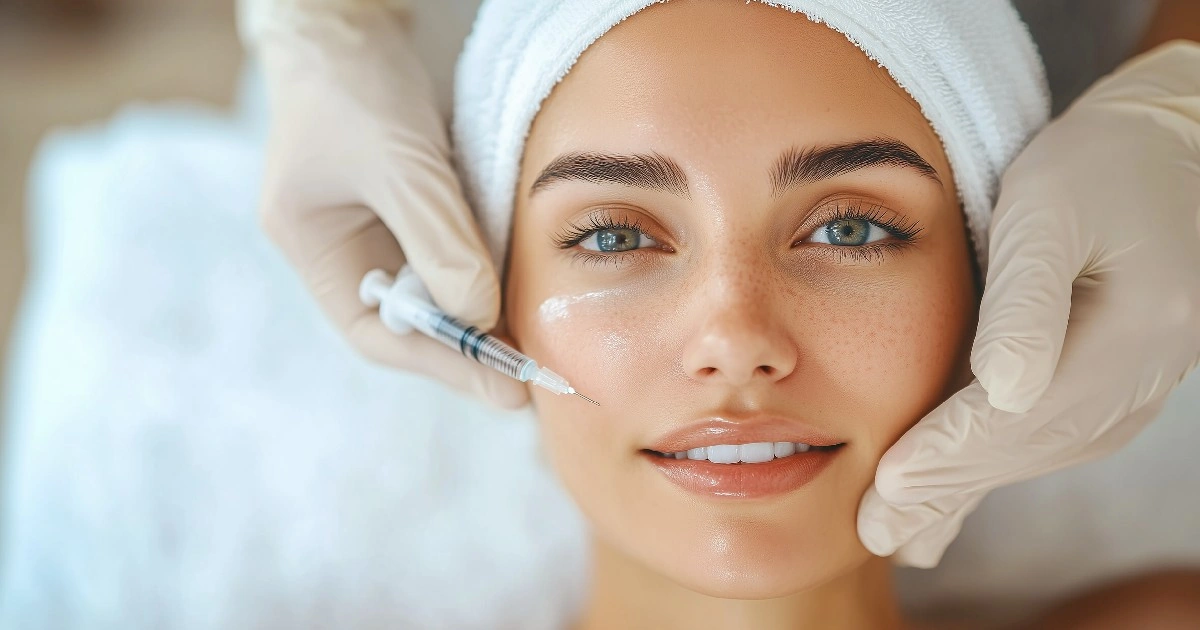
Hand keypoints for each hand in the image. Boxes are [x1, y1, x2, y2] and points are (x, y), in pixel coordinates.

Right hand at [254, 1, 527, 407]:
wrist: (352, 20)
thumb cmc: (356, 85)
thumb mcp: (399, 165)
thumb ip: (440, 242)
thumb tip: (483, 318)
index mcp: (316, 249)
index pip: (378, 333)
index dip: (443, 365)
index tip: (504, 386)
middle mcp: (346, 249)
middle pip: (410, 323)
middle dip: (470, 350)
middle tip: (532, 378)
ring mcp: (380, 227)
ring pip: (436, 291)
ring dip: (484, 316)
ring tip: (535, 347)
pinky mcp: (414, 205)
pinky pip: (453, 253)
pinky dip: (486, 272)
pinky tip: (523, 290)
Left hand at [858, 41, 1199, 567]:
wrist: (1171, 160)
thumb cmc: (1098, 167)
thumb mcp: (1052, 205)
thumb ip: (1029, 297)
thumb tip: (1004, 389)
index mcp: (1132, 333)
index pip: (1023, 412)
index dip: (952, 451)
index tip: (889, 484)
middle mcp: (1138, 379)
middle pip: (1024, 449)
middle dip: (945, 493)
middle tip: (874, 531)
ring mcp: (1128, 390)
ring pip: (1029, 455)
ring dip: (962, 494)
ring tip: (899, 530)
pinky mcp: (1106, 388)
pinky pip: (1039, 441)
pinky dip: (986, 474)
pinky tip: (948, 506)